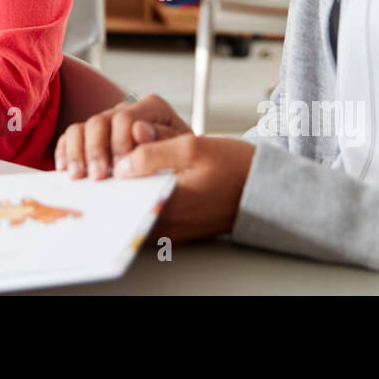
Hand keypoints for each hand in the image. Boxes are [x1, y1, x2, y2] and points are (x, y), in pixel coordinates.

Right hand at [55, 93, 191, 179]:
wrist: (184, 170)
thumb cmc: (184, 159)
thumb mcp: (183, 149)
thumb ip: (163, 138)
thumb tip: (139, 130)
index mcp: (152, 108)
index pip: (126, 118)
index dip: (120, 142)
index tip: (121, 167)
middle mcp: (126, 111)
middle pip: (99, 121)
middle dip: (96, 150)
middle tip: (98, 176)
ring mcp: (107, 123)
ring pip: (81, 128)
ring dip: (77, 152)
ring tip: (77, 176)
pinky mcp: (93, 137)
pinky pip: (71, 137)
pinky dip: (65, 151)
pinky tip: (64, 169)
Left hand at [115, 133, 255, 243]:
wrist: (262, 186)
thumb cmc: (234, 166)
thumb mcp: (193, 147)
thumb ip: (154, 153)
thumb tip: (123, 165)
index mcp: (171, 206)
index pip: (124, 194)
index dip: (116, 172)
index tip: (121, 153)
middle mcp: (169, 226)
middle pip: (128, 204)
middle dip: (123, 180)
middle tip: (133, 156)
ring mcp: (173, 230)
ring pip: (138, 208)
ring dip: (135, 187)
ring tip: (147, 164)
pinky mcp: (178, 229)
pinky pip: (151, 212)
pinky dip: (147, 195)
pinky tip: (156, 176)